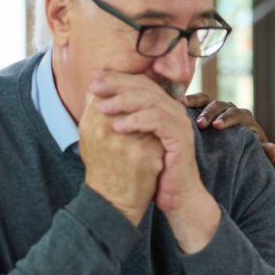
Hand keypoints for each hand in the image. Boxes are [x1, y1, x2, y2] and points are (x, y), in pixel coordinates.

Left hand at [91, 72, 219, 252]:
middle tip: (95, 87)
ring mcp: (180, 123)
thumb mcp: (135, 141)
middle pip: (146, 87)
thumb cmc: (154, 170)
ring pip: (152, 101)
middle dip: (118, 85)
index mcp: (163, 108)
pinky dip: (137, 121)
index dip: (117, 80)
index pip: (141, 84)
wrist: (176, 195)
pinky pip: (159, 121)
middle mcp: (174, 111)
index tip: (94, 81)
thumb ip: (124, 120)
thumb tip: (98, 103)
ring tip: (102, 108)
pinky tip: (118, 126)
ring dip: (124, 101)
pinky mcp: (181, 137)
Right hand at [182, 93, 274, 165]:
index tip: (218, 126)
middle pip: (221, 105)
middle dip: (211, 112)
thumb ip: (271, 154)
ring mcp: (216, 109)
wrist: (245, 149)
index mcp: (246, 119)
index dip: (228, 119)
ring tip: (182, 106)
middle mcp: (231, 110)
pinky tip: (173, 104)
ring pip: (206, 99)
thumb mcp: (264, 157)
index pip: (238, 114)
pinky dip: (186, 102)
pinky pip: (195, 102)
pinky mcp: (203, 111)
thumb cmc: (254, 154)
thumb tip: (271, 148)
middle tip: (201, 124)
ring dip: (195, 103)